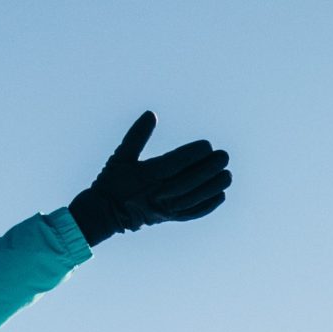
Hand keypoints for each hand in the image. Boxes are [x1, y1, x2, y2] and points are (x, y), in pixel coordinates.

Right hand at [68, 112, 231, 245]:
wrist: (105, 214)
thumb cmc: (112, 182)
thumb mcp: (120, 156)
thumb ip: (136, 136)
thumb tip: (151, 114)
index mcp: (145, 176)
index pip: (174, 164)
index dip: (193, 154)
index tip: (207, 145)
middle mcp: (157, 193)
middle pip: (189, 181)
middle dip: (209, 168)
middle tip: (224, 156)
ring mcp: (165, 208)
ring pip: (194, 199)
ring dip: (213, 187)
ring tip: (227, 174)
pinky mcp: (169, 218)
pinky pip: (192, 213)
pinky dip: (208, 206)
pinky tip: (221, 195)